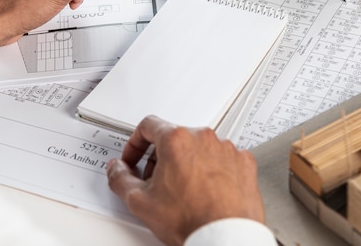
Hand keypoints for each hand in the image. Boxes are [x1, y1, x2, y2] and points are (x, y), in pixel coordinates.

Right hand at [106, 116, 265, 245]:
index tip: (135, 158)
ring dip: (187, 163)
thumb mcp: (141, 202)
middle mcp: (203, 138)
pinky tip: (205, 191)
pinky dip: (212, 170)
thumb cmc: (191, 219)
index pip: (148, 126)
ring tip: (183, 191)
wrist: (224, 238)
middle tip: (156, 181)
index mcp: (176, 139)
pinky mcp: (243, 163)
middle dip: (161, 157)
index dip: (135, 144)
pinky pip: (222, 159)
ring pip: (199, 148)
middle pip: (174, 137)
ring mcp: (226, 149)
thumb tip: (117, 170)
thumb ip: (121, 179)